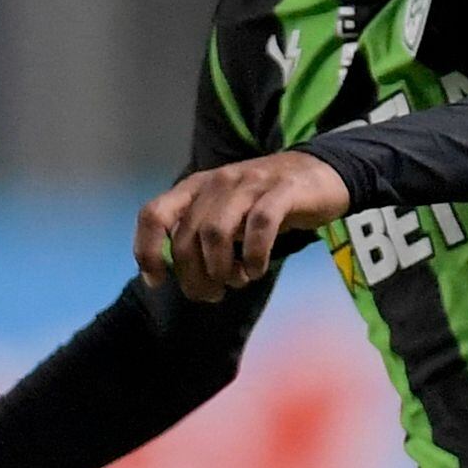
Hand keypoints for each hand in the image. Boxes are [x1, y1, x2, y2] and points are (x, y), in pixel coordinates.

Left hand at [136, 150, 351, 302]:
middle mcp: (216, 182)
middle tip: (213, 294)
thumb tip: (179, 275)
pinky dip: (254, 256)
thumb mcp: (226, 213)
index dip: (147, 251)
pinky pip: (259, 226)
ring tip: (238, 281)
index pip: (153, 214)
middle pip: (186, 237)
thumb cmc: (266, 202)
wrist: (320, 173)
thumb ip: (200, 235)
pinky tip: (257, 270)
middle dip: (195, 277)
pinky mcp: (282, 191)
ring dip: (222, 269)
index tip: (158, 281)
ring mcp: (249, 184)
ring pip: (216, 233)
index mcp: (195, 188)